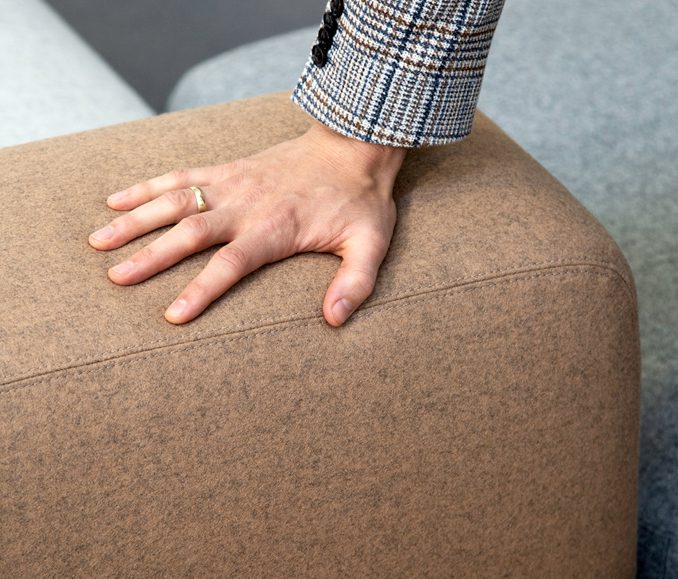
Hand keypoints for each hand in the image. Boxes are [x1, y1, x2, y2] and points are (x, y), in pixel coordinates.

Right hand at [88, 120, 406, 325]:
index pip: (230, 264)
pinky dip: (146, 186)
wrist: (354, 147)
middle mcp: (246, 205)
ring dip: (135, 220)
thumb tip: (335, 320)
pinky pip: (179, 176)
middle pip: (190, 233)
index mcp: (275, 229)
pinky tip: (116, 199)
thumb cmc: (360, 200)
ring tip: (99, 241)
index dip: (200, 290)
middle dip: (150, 256)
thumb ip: (355, 282)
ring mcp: (232, 183)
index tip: (171, 315)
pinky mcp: (227, 169)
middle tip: (115, 277)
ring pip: (174, 201)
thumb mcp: (370, 244)